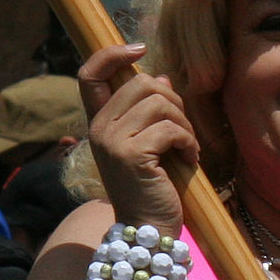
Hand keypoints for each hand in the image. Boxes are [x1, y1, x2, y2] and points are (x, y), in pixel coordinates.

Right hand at [78, 43, 198, 240]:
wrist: (148, 232)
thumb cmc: (153, 189)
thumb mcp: (149, 144)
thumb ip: (150, 110)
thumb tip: (161, 76)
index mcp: (99, 124)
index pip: (90, 73)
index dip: (112, 53)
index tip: (140, 48)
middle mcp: (99, 129)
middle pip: (141, 82)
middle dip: (172, 101)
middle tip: (183, 131)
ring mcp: (112, 140)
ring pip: (159, 102)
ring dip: (184, 124)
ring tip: (187, 148)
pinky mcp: (131, 154)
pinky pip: (170, 128)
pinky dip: (188, 142)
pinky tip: (190, 160)